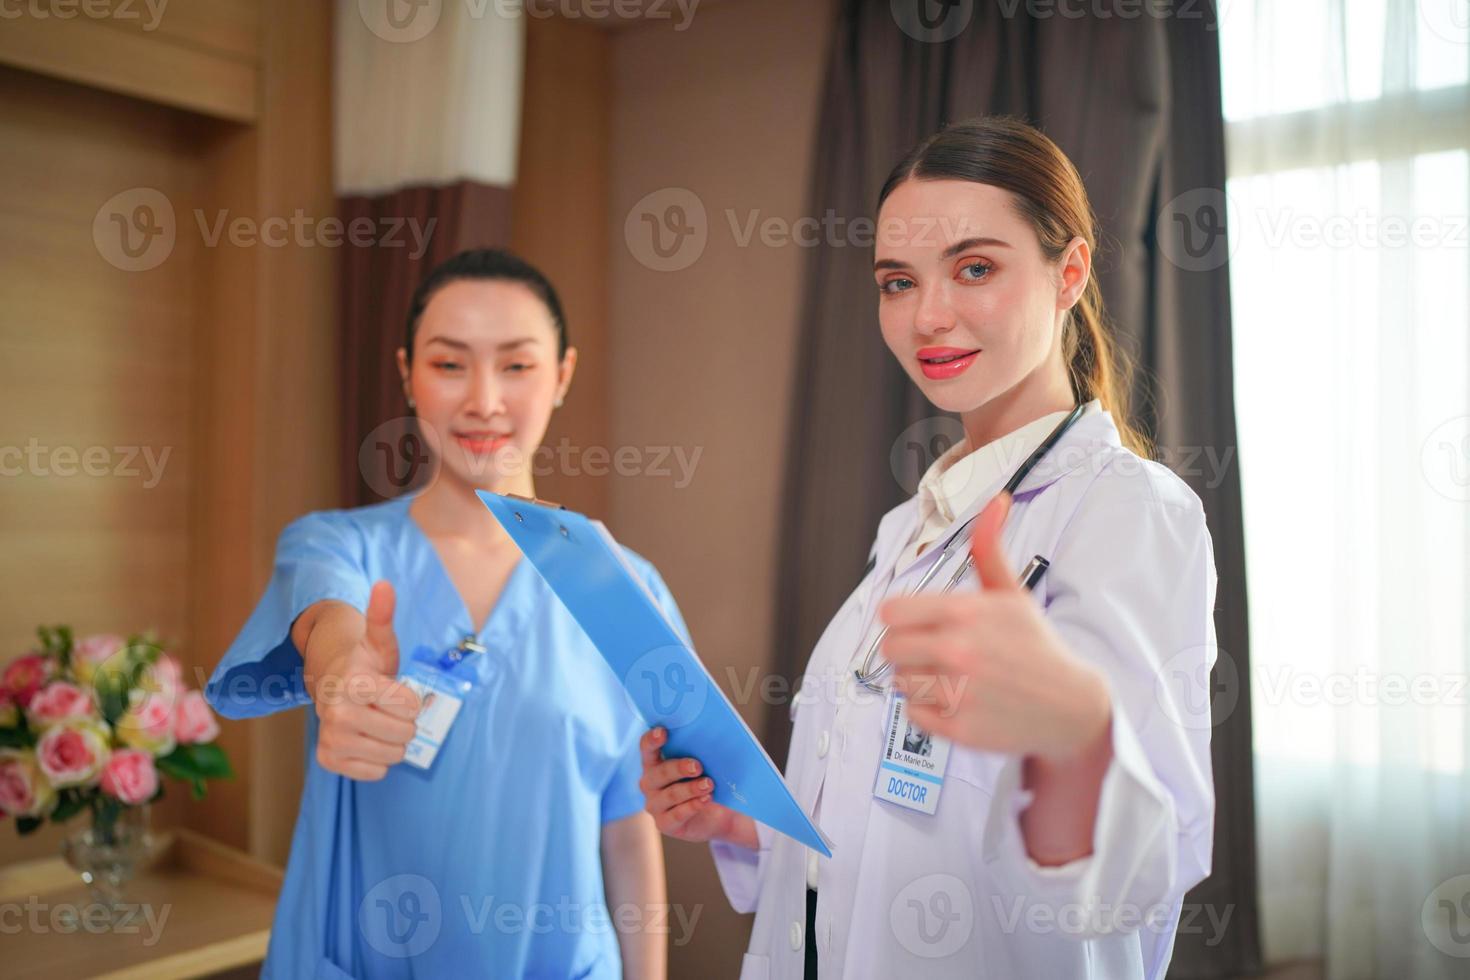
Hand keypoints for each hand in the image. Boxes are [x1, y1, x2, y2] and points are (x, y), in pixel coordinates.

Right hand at [308, 580, 421, 780]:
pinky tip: (366, 739)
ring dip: (392, 741)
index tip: (393, 688)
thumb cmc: (365, 662)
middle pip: (405, 733)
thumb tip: (384, 584)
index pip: (412, 706)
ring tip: (376, 721)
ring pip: (393, 755)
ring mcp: (331, 738)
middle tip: (384, 707)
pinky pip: (376, 773)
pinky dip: (377, 760)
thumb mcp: (379, 639)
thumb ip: (383, 614)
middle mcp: (337, 712)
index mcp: (354, 683)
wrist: (332, 684)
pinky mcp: (328, 760)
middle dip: (402, 720)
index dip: (409, 698)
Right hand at [639, 727, 756, 848]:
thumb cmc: (703, 782)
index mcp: (654, 764)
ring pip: (670, 794)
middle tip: (698, 766)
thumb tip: (713, 739)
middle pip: (659, 773)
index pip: (647, 748)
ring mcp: (654, 805)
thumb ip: (698, 753)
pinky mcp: (664, 824)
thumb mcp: (701, 766)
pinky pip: (677, 814)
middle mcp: (649, 783)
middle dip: (679, 768)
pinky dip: (693, 806)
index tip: (663, 732)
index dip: (652, 740)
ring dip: (690, 788)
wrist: (714, 815)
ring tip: (708, 784)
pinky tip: (706, 799)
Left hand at [878, 493, 1111, 761]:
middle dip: (907, 648)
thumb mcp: (1012, 593)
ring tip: (952, 677)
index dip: (901, 618)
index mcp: (965, 613)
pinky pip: (913, 714)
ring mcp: (957, 693)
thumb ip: (989, 548)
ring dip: (918, 679)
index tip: (917, 623)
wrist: (1071, 706)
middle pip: (888, 648)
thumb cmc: (1037, 647)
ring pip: (899, 681)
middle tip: (935, 652)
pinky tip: (957, 701)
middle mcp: (957, 651)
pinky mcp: (957, 728)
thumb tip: (996, 501)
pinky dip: (928, 710)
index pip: (891, 613)